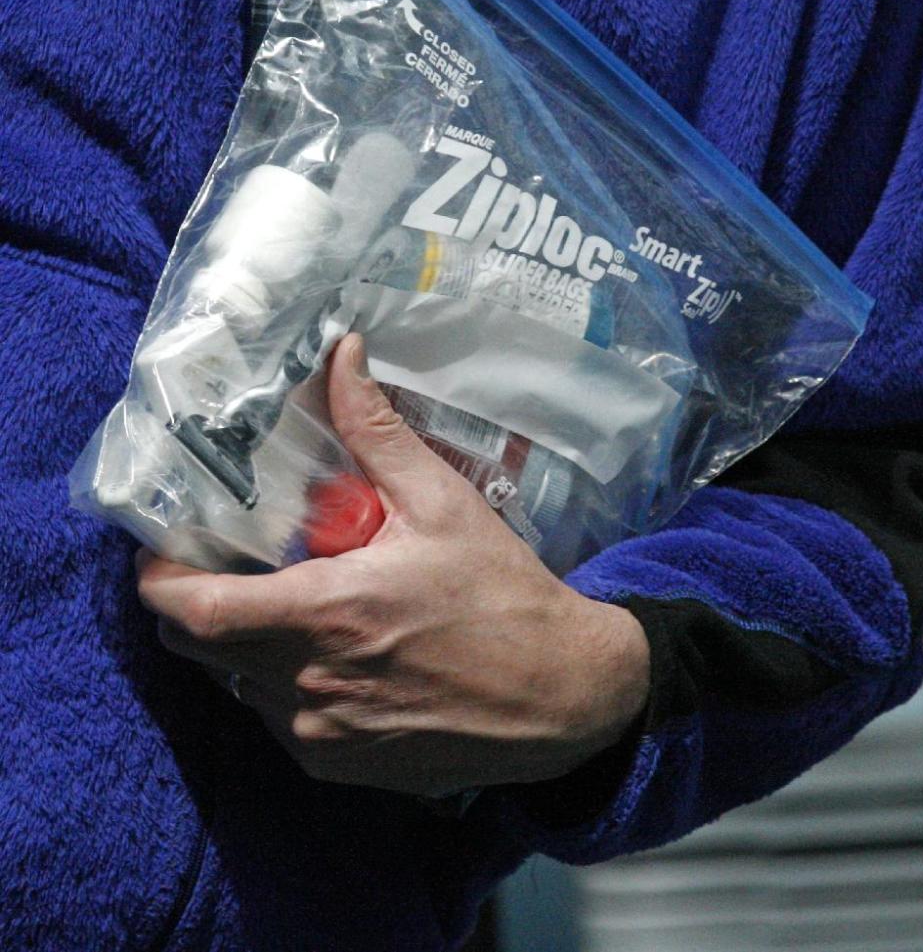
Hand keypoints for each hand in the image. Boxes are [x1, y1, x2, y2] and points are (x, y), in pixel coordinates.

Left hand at [137, 334, 650, 796]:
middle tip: (226, 563)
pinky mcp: (340, 767)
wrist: (562, 695)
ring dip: (243, 644)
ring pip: (236, 687)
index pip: (193, 613)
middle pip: (198, 651)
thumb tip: (342, 354)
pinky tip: (332, 653)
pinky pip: (278, 722)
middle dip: (194, 605)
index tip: (164, 548)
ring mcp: (319, 737)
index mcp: (325, 616)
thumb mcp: (442, 503)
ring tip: (289, 601)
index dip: (160, 580)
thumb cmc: (502, 595)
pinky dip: (282, 684)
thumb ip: (376, 431)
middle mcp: (307, 687)